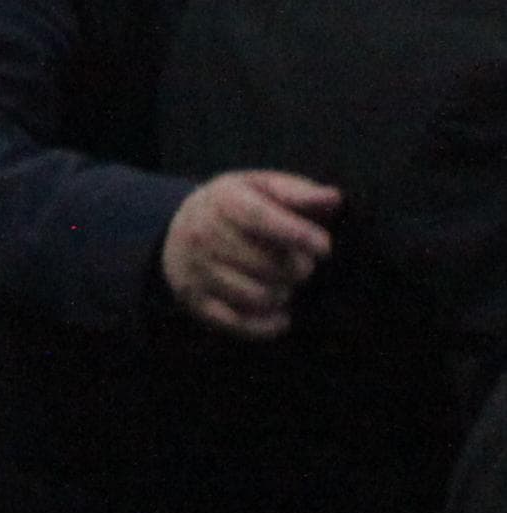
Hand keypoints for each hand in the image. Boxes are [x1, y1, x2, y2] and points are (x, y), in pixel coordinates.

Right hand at [160, 169, 338, 336]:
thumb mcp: (263, 187)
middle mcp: (202, 234)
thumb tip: (334, 198)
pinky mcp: (193, 299)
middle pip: (266, 264)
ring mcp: (195, 270)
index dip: (298, 235)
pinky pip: (238, 323)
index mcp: (223, 200)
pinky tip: (280, 314)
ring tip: (284, 282)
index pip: (261, 219)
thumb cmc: (237, 205)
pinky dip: (267, 325)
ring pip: (257, 296)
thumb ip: (299, 193)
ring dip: (283, 293)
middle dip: (297, 268)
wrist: (179, 225)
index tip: (324, 247)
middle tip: (302, 264)